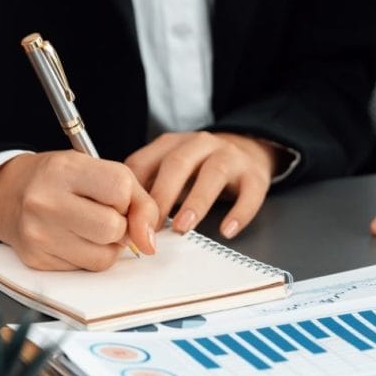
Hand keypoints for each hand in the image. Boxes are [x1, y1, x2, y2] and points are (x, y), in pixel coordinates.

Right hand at [0, 151, 158, 270]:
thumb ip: (138, 199)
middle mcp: (46, 201)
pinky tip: (75, 238)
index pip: (121, 190)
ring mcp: (38, 234)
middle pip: (114, 228)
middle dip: (120, 225)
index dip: (128, 198)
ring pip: (105, 256)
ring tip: (91, 227)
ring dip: (109, 245)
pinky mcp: (37, 260)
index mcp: (64, 169)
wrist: (7, 194)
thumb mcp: (99, 170)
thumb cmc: (61, 180)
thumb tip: (150, 242)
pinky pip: (87, 269)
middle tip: (105, 214)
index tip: (117, 197)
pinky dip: (90, 256)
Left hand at [124, 131, 276, 238]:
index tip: (125, 222)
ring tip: (183, 227)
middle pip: (177, 164)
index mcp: (170, 144)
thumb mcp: (168, 169)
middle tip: (151, 227)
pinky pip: (250, 193)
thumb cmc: (198, 168)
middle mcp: (199, 145)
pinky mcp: (254, 174)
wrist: (247, 148)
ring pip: (213, 174)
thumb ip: (146, 188)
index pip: (144, 163)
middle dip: (162, 196)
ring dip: (196, 202)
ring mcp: (229, 157)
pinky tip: (227, 230)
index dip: (132, 193)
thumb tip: (121, 222)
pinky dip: (239, 212)